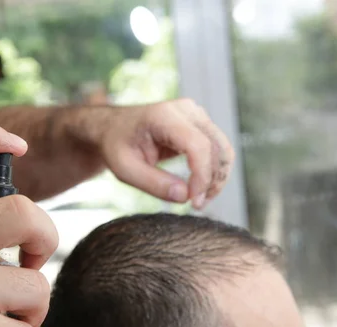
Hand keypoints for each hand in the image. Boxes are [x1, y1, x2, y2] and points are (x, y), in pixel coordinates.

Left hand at [89, 98, 234, 208]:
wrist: (114, 127)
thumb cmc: (116, 145)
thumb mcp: (125, 169)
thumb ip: (153, 183)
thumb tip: (185, 196)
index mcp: (163, 116)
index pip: (198, 145)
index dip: (202, 176)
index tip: (193, 200)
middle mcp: (186, 110)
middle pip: (216, 148)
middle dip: (211, 181)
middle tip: (196, 206)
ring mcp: (196, 115)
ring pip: (223, 150)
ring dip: (217, 179)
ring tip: (199, 200)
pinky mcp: (201, 124)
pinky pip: (219, 150)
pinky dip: (215, 172)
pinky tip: (201, 189)